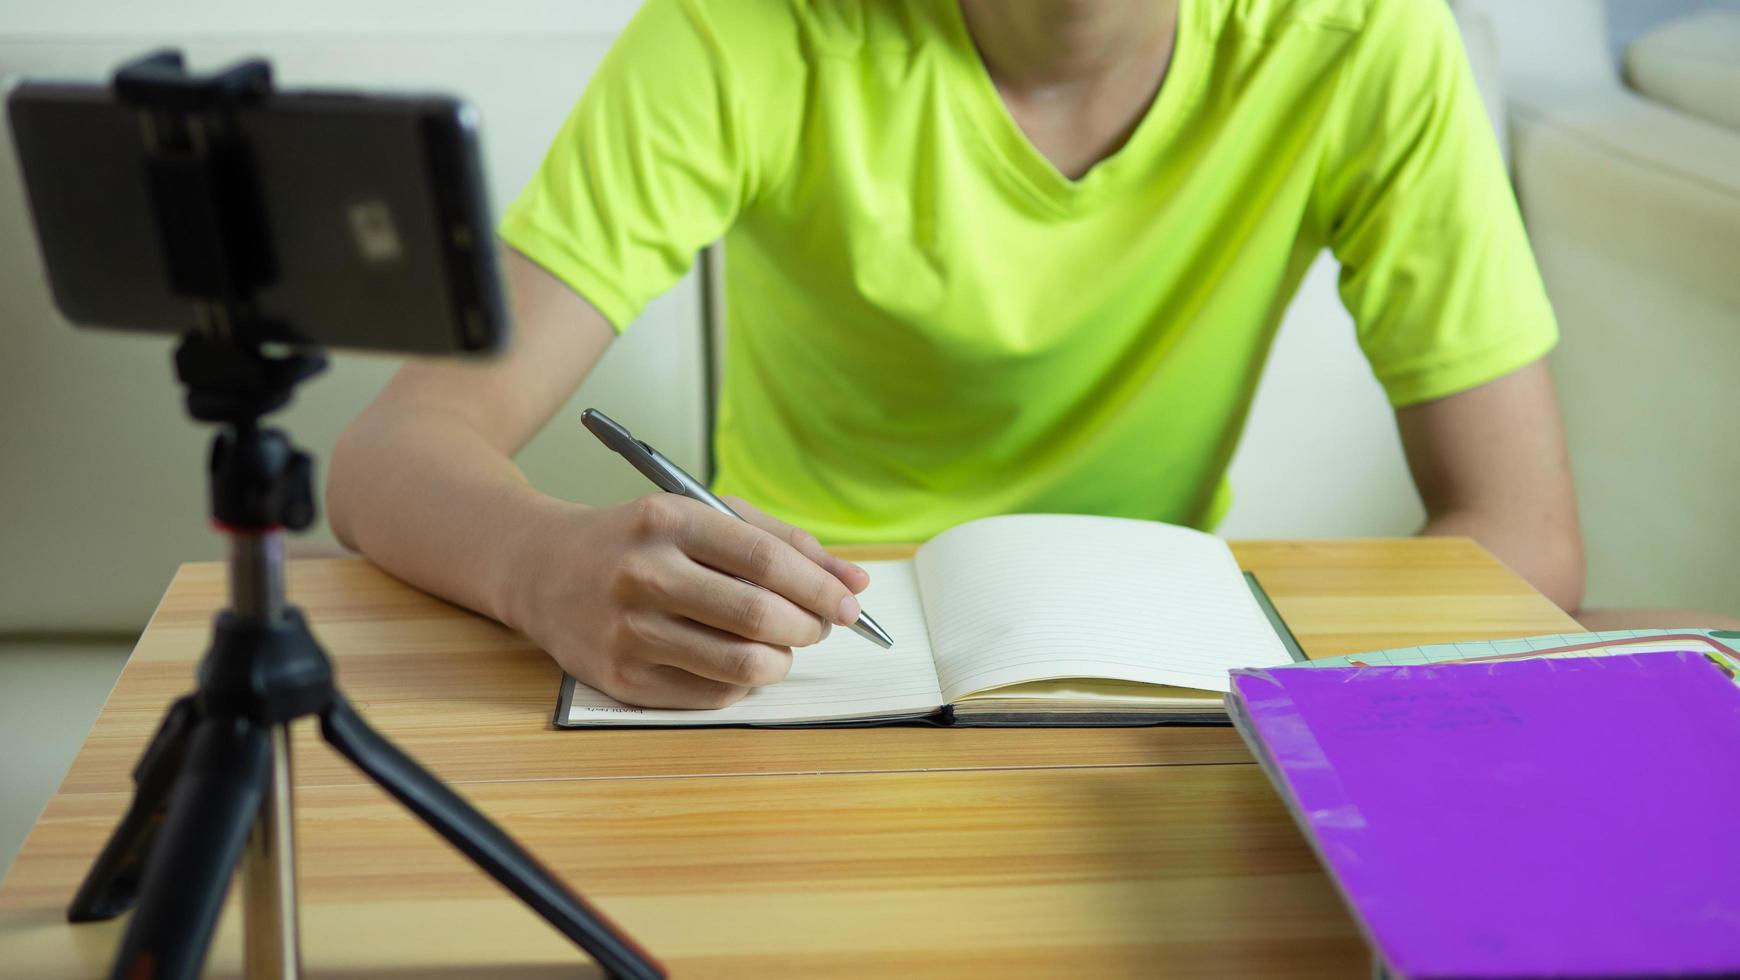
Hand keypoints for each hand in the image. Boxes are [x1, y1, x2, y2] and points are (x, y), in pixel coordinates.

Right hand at [512, 493, 870, 708]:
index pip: (765, 560)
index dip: (819, 587)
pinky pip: (711, 696)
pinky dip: (741, 684)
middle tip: (819, 627)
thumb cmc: (639, 540)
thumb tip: (855, 582)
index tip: (849, 603)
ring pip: (740, 666)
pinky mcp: (620, 679)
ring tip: (780, 646)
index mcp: (668, 521)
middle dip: (808, 627)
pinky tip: (734, 661)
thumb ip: (781, 542)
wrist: (540, 567)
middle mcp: (644, 575)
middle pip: (757, 616)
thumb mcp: (701, 517)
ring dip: (780, 661)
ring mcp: (627, 632)